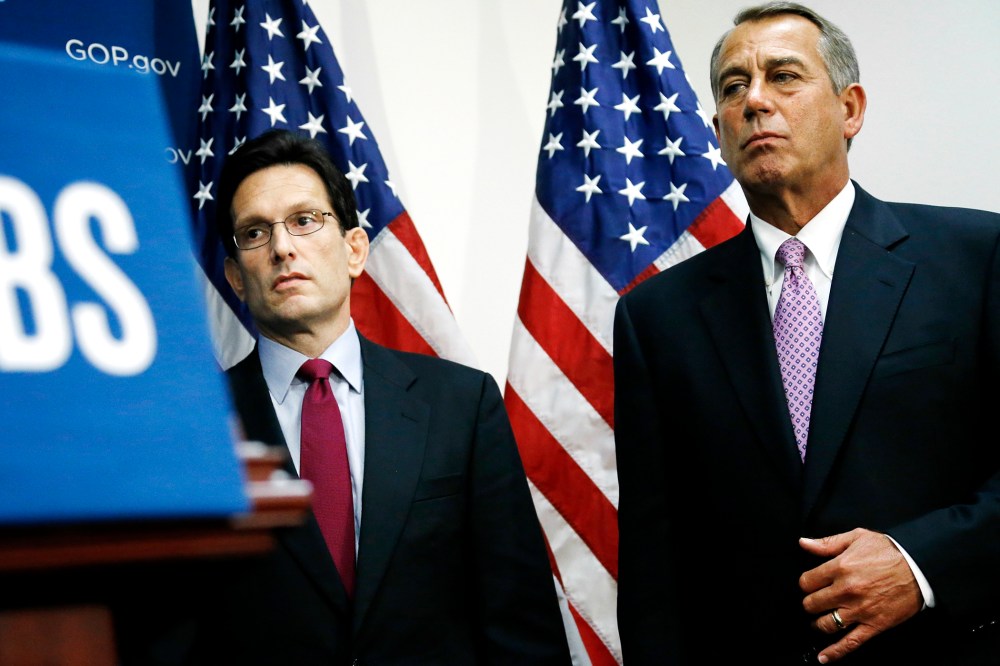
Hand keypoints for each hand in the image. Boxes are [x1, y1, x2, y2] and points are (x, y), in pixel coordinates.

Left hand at [799, 528, 921, 663]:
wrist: (920, 566)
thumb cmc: (890, 551)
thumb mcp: (857, 537)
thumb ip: (827, 543)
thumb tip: (804, 543)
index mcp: (840, 568)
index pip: (806, 582)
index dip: (806, 584)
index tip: (810, 584)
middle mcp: (846, 591)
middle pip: (812, 604)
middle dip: (810, 603)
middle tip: (816, 601)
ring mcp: (859, 610)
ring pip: (826, 624)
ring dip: (818, 623)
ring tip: (819, 620)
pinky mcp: (874, 625)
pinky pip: (850, 643)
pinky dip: (835, 652)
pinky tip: (824, 657)